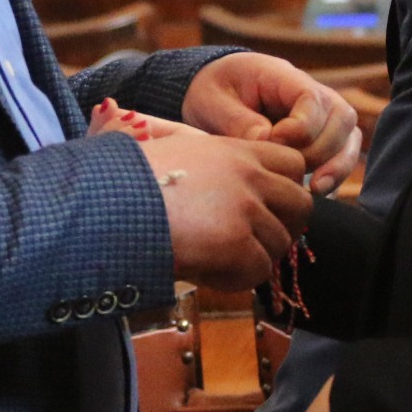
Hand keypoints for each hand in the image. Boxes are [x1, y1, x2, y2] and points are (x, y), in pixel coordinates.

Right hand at [136, 124, 309, 293]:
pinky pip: (259, 271)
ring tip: (214, 258)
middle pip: (300, 204)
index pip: (292, 162)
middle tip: (250, 240)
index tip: (263, 203)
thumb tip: (148, 133)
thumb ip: (182, 144)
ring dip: (252, 257)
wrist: (110, 204)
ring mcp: (246, 210)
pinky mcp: (237, 243)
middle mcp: (248, 176)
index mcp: (235, 150)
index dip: (283, 186)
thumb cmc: (125, 176)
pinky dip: (234, 278)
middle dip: (283, 225)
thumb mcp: (161, 145)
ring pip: (280, 244)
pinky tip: (204, 272)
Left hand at [184, 52, 362, 195]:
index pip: (311, 97)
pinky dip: (336, 174)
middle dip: (317, 150)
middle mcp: (311, 92)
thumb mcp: (213, 102)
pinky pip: (344, 154)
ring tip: (314, 189)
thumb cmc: (213, 93)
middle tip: (287, 169)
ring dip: (336, 165)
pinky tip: (317, 191)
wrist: (214, 93)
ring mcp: (321, 114)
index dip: (300, 126)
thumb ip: (239, 121)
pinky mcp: (322, 136)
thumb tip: (268, 143)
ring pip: (348, 138)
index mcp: (281, 76)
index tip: (274, 141)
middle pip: (340, 118)